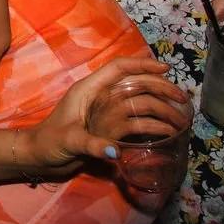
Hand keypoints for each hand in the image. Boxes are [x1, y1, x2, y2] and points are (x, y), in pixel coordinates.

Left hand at [31, 55, 186, 174]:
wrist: (39, 158)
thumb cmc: (48, 143)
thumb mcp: (68, 141)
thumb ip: (91, 145)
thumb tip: (115, 152)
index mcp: (89, 89)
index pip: (119, 69)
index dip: (142, 65)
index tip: (166, 68)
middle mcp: (101, 97)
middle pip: (136, 85)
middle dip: (161, 89)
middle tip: (183, 100)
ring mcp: (108, 114)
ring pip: (140, 105)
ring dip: (161, 110)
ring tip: (182, 120)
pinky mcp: (111, 130)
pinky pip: (137, 124)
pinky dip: (153, 126)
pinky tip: (168, 132)